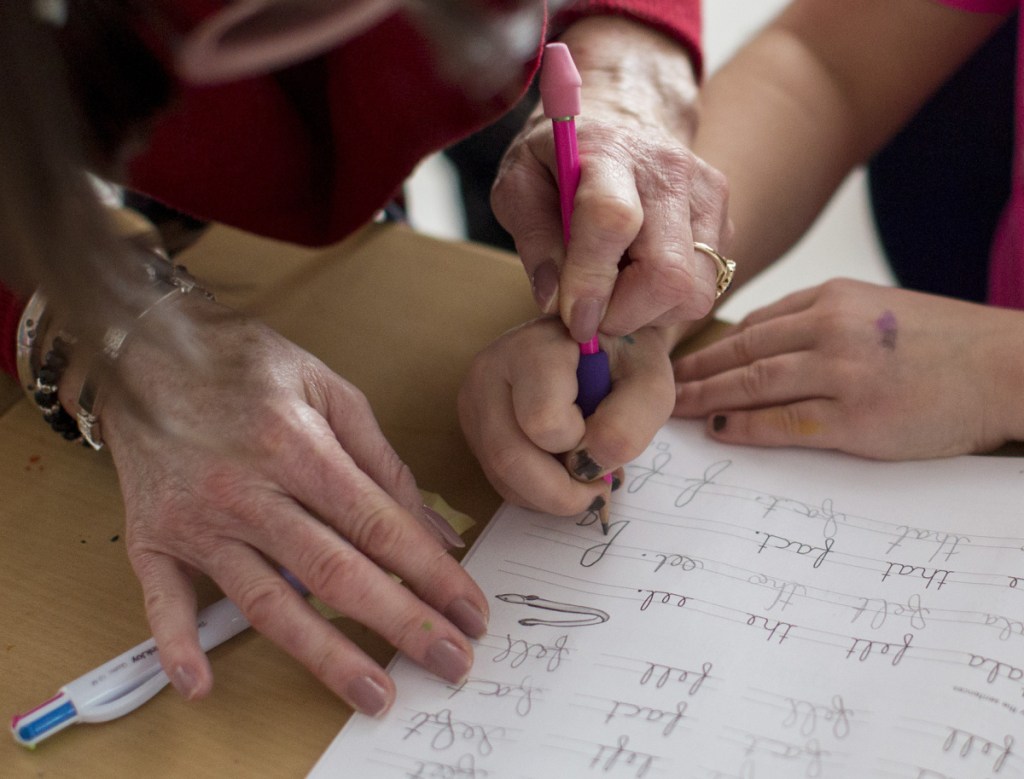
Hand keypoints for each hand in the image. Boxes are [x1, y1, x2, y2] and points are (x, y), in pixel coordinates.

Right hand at [66, 295, 488, 715]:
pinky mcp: (151, 536)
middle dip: (402, 623)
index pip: (378, 525)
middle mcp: (249, 490)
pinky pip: (163, 599)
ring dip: (325, 654)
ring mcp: (198, 520)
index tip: (469, 611)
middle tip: (451, 663)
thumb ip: (383, 461)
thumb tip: (433, 529)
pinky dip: (177, 644)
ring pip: (268, 600)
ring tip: (374, 694)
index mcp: (297, 445)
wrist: (147, 346)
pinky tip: (200, 685)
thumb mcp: (328, 389)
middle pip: (335, 572)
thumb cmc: (245, 363)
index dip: (431, 574)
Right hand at [458, 316, 675, 512]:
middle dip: (561, 491)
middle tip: (600, 487)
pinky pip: (499, 481)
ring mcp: (475, 402)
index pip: (543, 420)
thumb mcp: (649, 380)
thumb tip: (588, 467)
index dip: (582, 443)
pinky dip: (537, 492)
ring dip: (551, 495)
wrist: (602, 342)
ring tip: (585, 473)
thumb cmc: (625, 359)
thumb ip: (630, 422)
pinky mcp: (475, 429)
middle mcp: (489, 371)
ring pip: (501, 477)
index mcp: (531, 347)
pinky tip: (562, 468)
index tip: (607, 426)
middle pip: (509, 458)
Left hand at [491, 16, 730, 342]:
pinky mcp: (724, 222)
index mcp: (610, 152)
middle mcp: (670, 171)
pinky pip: (705, 288)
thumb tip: (553, 298)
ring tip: (615, 291)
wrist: (622, 116)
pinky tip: (638, 278)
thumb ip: (532, 237)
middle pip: (667, 273)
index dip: (592, 281)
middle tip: (591, 313)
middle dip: (624, 315)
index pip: (612, 221)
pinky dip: (667, 304)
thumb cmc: (561, 157)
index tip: (573, 320)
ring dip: (648, 314)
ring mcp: (706, 197)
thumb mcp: (519, 182)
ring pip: (693, 292)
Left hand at [673, 279, 1023, 458]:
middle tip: (655, 385)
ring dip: (703, 397)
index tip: (678, 359)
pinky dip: (743, 427)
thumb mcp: (877, 306)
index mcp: (833, 298)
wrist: (1008, 367)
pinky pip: (782, 423)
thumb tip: (759, 341)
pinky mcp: (856, 419)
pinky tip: (717, 430)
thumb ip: (820, 316)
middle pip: (739, 351)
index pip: (753, 323)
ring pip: (750, 385)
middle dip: (692, 370)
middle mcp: (830, 329)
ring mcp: (841, 374)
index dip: (709, 344)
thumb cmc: (944, 341)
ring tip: (672, 409)